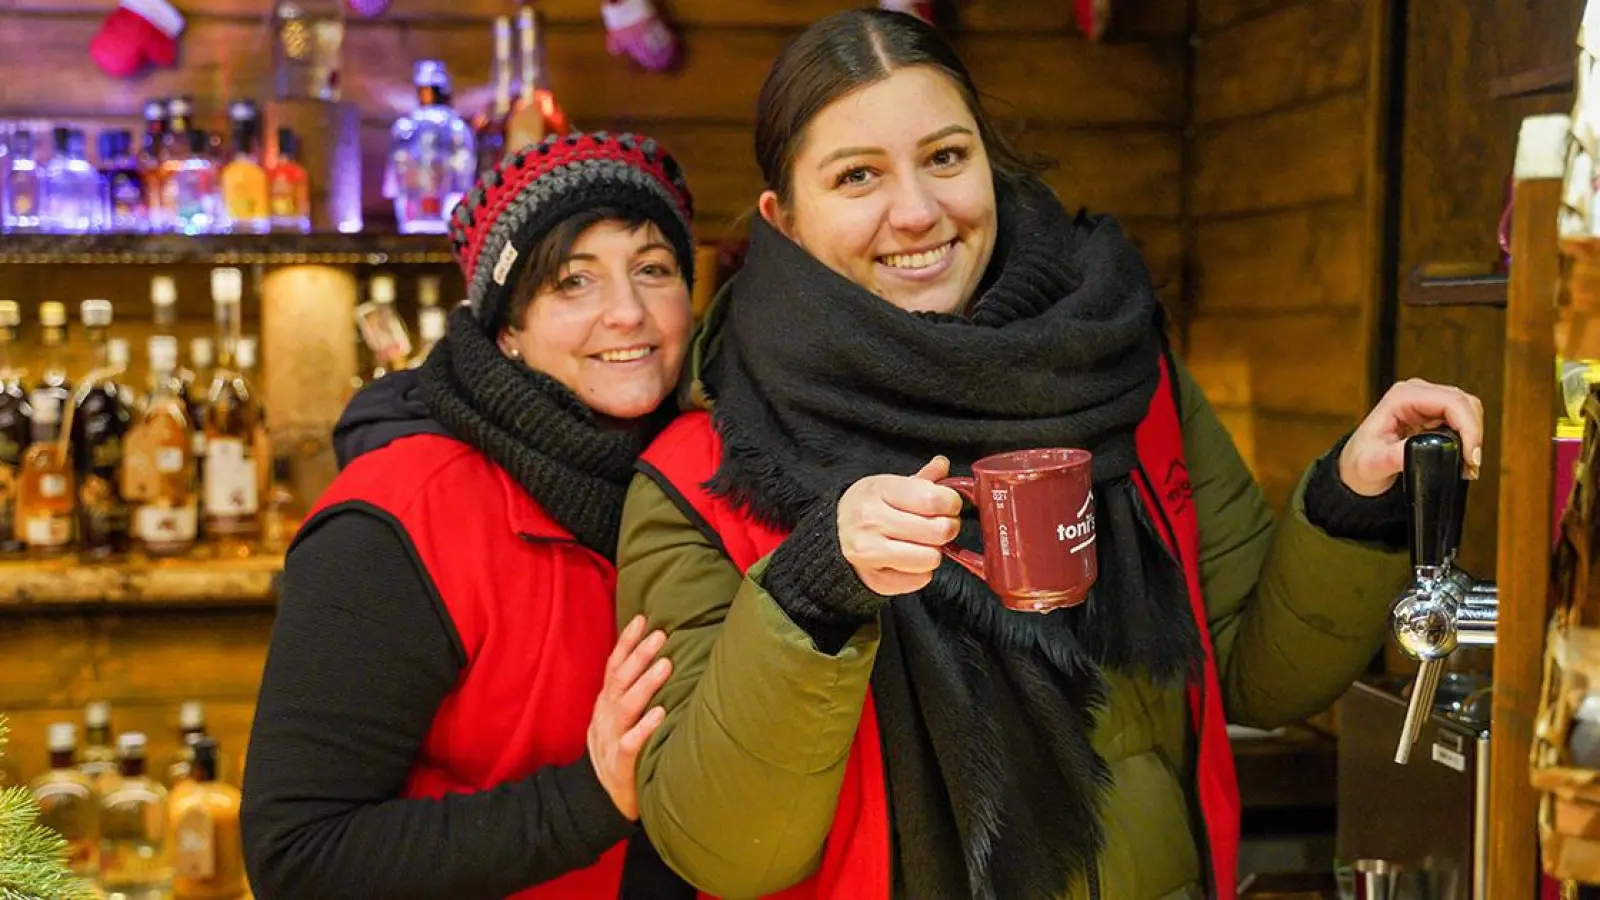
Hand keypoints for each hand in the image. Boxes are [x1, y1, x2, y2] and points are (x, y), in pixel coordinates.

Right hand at [586, 614, 671, 820]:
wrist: (596, 799)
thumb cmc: (616, 752)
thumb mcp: (615, 719)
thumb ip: (628, 693)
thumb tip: (654, 659)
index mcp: (606, 704)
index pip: (613, 666)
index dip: (626, 642)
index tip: (642, 618)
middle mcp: (606, 717)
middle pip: (620, 680)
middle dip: (639, 655)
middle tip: (661, 634)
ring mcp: (611, 739)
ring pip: (626, 707)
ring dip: (646, 684)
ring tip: (666, 666)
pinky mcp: (621, 764)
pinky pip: (631, 744)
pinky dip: (644, 728)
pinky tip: (660, 714)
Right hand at [837, 456, 962, 594]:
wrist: (832, 535)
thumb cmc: (868, 507)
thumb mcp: (890, 485)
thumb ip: (922, 478)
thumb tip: (943, 464)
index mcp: (878, 490)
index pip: (933, 500)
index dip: (952, 503)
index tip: (949, 505)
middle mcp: (871, 521)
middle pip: (938, 531)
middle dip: (947, 528)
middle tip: (940, 526)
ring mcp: (870, 553)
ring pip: (931, 558)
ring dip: (933, 552)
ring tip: (922, 544)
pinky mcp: (875, 579)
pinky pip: (920, 580)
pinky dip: (921, 572)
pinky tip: (909, 560)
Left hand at [1338, 378, 1485, 495]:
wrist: (1356, 467)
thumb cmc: (1360, 462)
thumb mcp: (1372, 464)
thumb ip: (1395, 456)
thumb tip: (1422, 450)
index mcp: (1401, 397)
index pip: (1450, 401)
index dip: (1468, 427)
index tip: (1470, 456)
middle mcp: (1417, 393)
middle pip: (1465, 402)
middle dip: (1474, 433)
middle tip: (1471, 465)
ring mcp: (1427, 401)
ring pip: (1468, 409)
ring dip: (1473, 436)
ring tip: (1468, 465)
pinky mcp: (1434, 413)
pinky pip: (1462, 419)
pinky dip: (1468, 438)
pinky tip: (1463, 459)